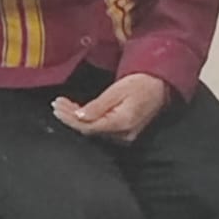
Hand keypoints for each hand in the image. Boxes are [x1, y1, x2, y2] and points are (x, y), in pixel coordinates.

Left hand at [52, 73, 169, 143]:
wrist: (161, 84)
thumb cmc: (142, 82)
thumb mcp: (118, 90)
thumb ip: (98, 105)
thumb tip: (79, 117)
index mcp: (122, 123)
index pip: (88, 126)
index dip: (70, 118)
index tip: (57, 106)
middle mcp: (123, 134)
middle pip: (89, 129)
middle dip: (70, 117)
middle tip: (57, 104)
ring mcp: (125, 135)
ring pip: (94, 129)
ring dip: (77, 119)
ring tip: (63, 106)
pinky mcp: (124, 132)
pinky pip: (101, 128)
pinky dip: (88, 120)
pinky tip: (78, 113)